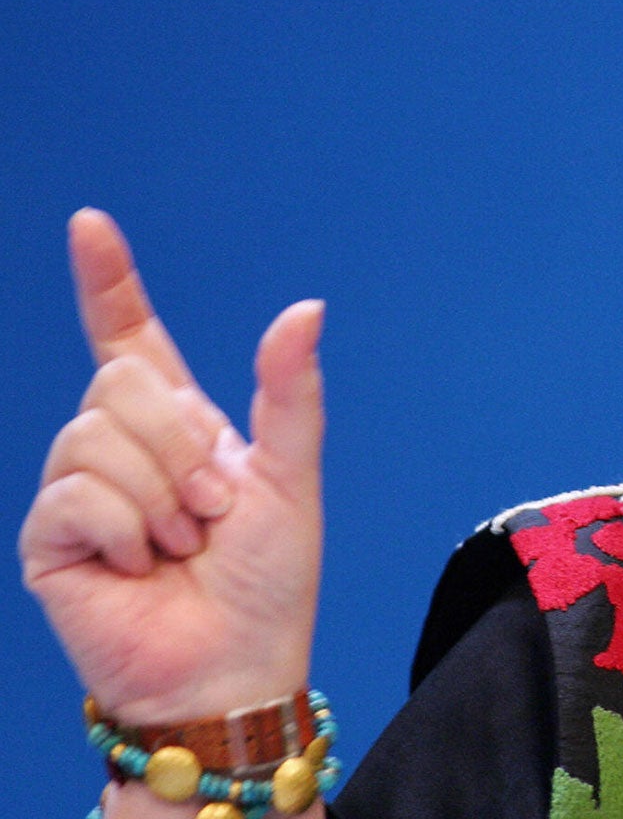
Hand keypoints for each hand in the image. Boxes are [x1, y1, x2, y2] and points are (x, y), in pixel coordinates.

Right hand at [19, 210, 324, 726]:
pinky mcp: (51, 540)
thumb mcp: (294, 476)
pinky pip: (75, 495)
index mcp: (179, 424)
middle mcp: (122, 448)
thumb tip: (304, 307)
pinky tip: (138, 565)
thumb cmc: (269, 580)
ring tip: (179, 543)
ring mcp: (80, 492)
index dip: (106, 281)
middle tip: (209, 511)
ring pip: (95, 435)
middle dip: (181, 447)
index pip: (128, 337)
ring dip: (159, 496)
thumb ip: (291, 392)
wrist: (234, 665)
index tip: (89, 224)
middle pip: (119, 384)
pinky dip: (124, 530)